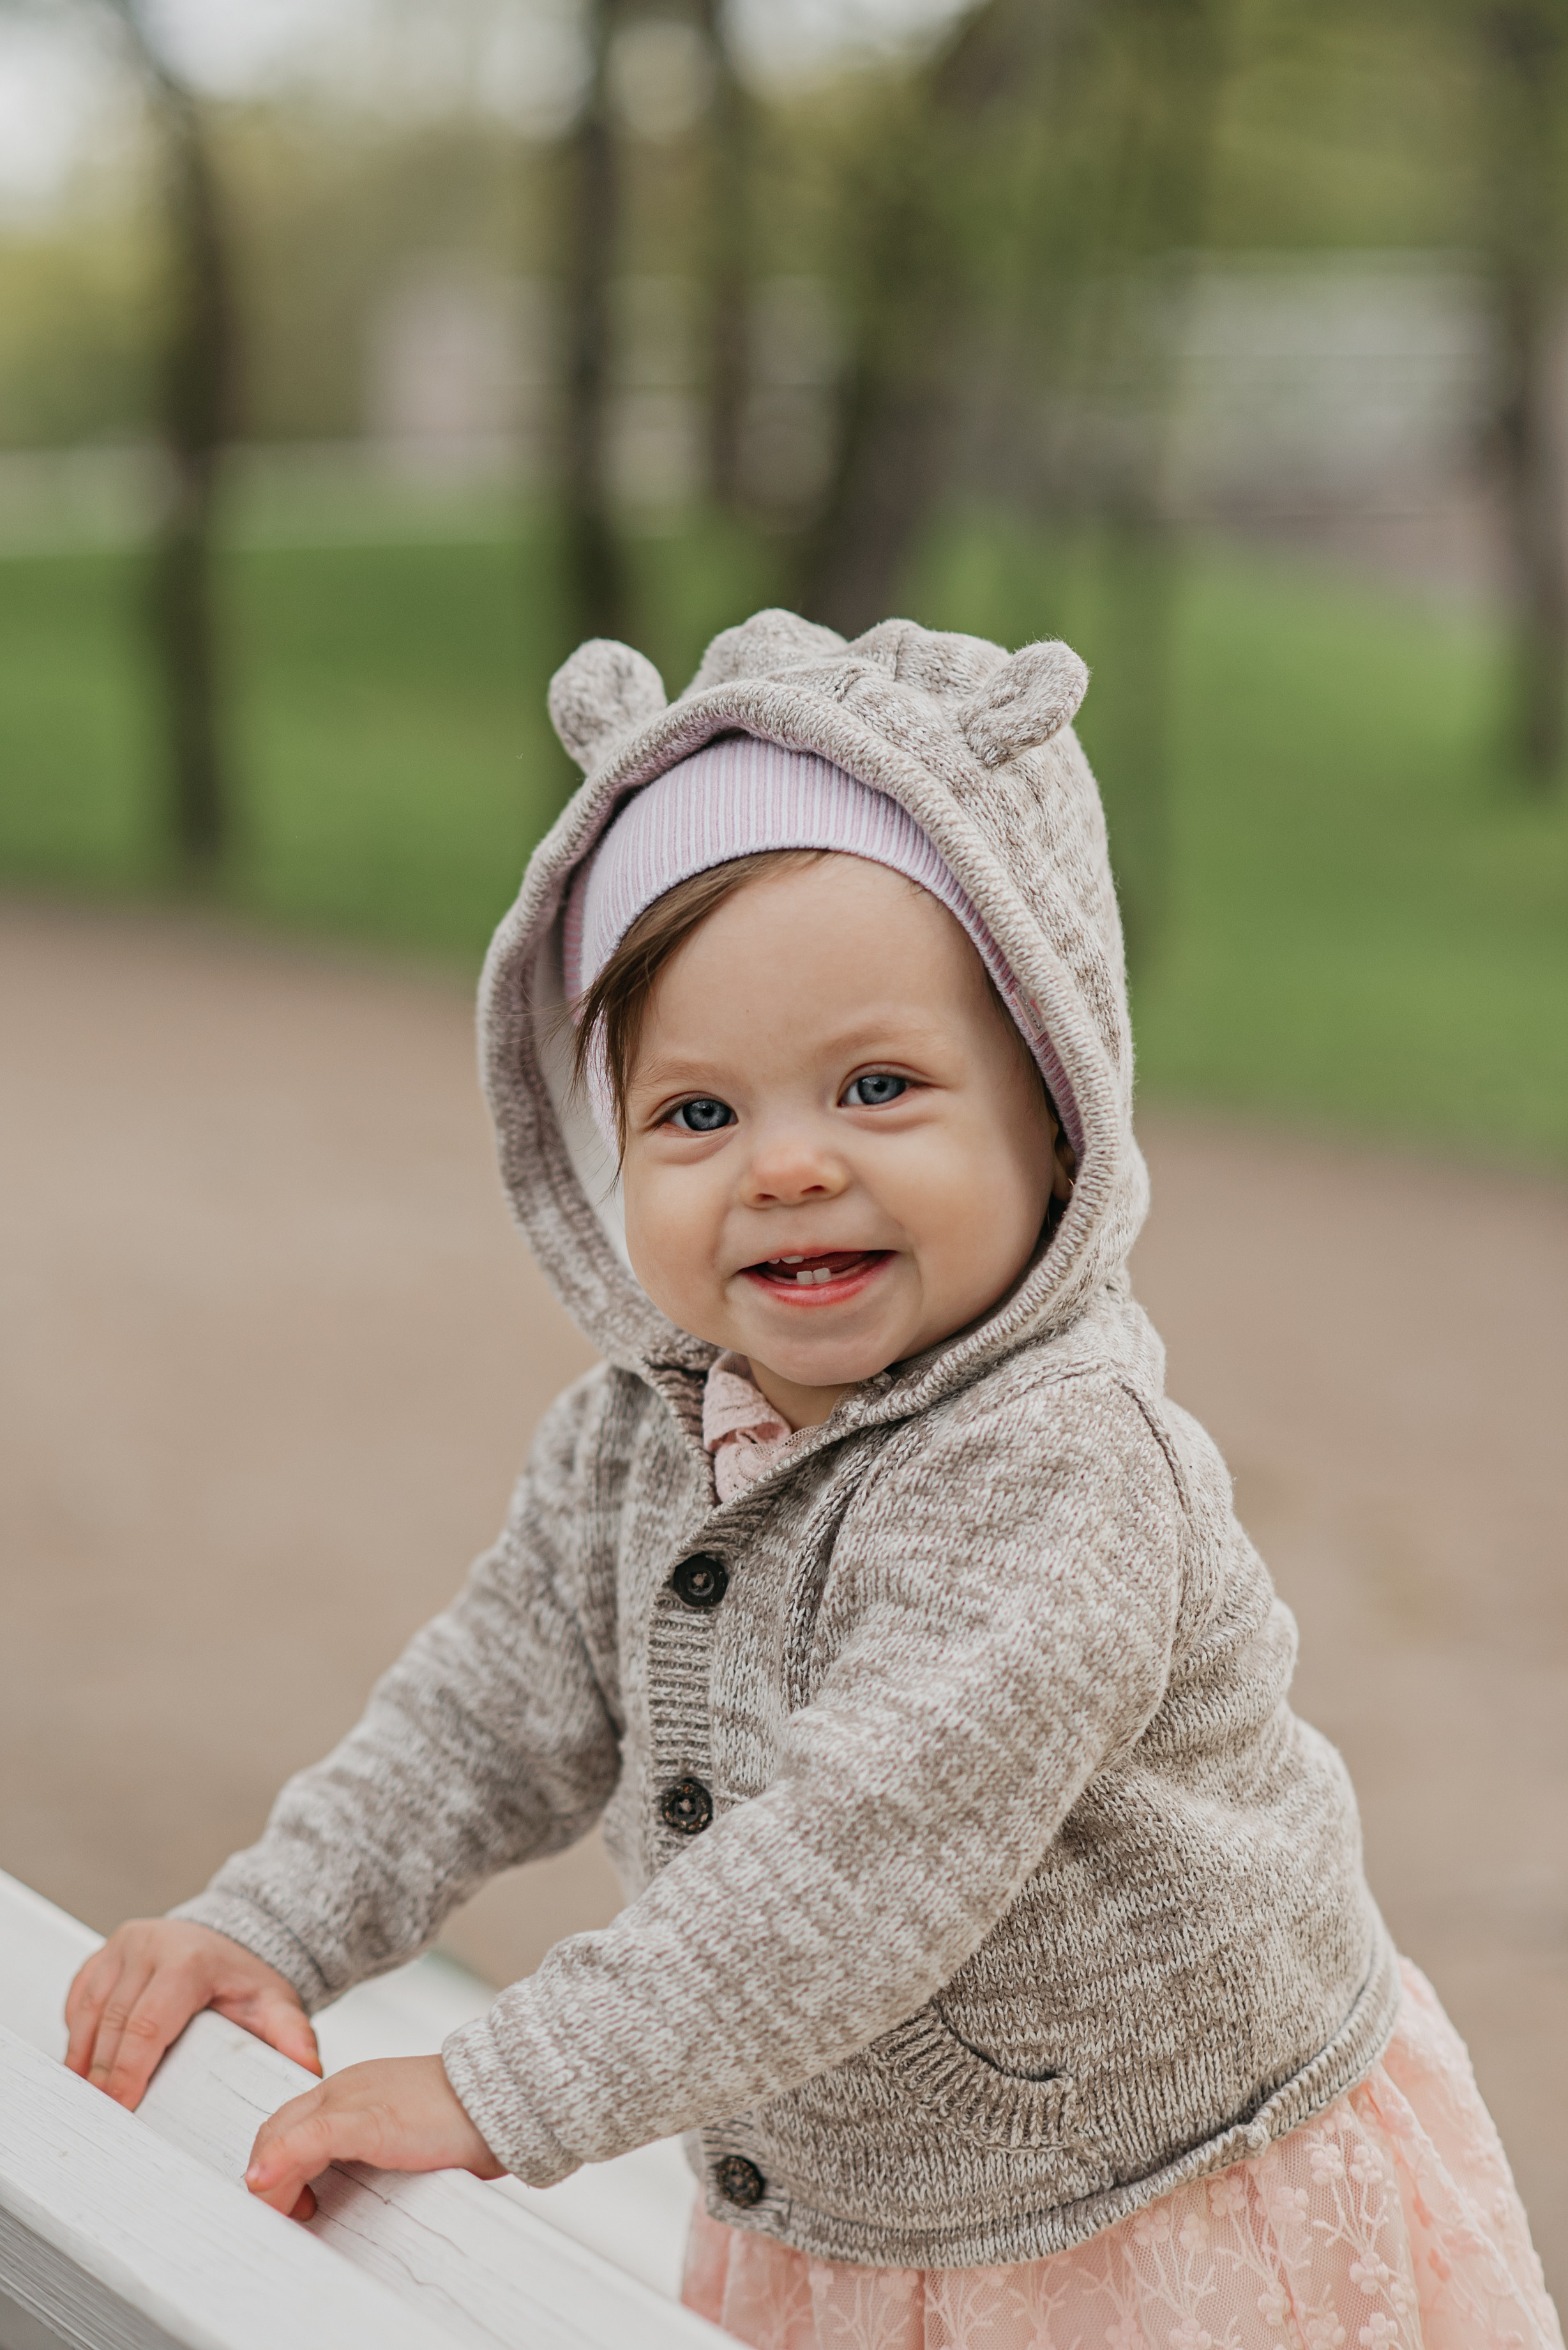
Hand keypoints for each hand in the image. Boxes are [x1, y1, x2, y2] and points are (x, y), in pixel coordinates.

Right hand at [64, 1920, 320, 2109]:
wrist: (232, 1938)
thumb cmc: (246, 1979)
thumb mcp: (275, 2004)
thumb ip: (292, 2036)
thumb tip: (308, 2070)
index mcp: (189, 1960)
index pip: (148, 2024)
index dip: (128, 2070)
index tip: (119, 2107)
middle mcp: (149, 1946)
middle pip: (114, 2023)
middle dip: (103, 2074)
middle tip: (100, 2116)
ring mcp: (121, 1947)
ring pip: (89, 2012)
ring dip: (84, 2058)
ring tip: (88, 2100)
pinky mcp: (102, 1955)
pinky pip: (78, 2001)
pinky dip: (79, 2036)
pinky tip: (85, 2066)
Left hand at [244, 2055, 503, 2220]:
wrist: (504, 2091)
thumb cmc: (464, 2116)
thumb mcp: (406, 2130)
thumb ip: (375, 2146)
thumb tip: (354, 2185)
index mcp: (355, 2087)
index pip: (293, 2120)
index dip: (277, 2160)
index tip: (286, 2199)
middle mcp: (348, 2087)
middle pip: (279, 2126)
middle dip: (266, 2173)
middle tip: (273, 2213)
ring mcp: (357, 2099)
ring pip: (286, 2133)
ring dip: (270, 2179)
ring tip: (272, 2213)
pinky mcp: (371, 2119)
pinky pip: (312, 2138)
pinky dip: (283, 2160)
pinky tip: (267, 2183)